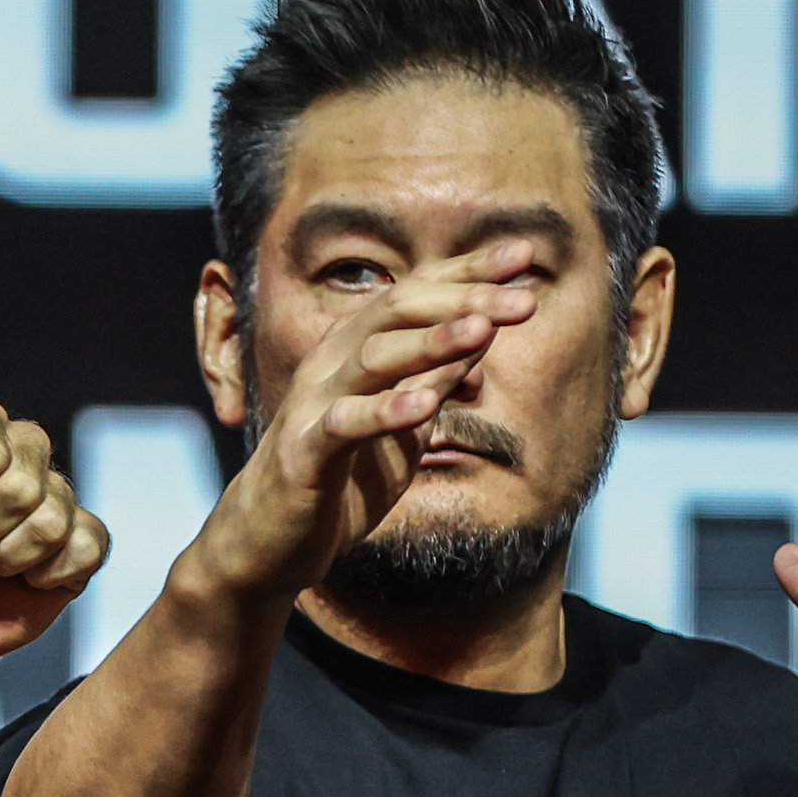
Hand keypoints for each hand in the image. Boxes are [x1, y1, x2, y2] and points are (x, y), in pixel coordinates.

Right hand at [190, 245, 538, 605]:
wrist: (271, 541)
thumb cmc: (342, 476)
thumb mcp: (404, 420)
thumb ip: (438, 375)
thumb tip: (486, 329)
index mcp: (358, 347)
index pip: (418, 292)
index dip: (470, 271)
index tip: (526, 254)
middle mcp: (333, 361)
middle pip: (399, 309)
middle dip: (465, 300)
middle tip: (524, 300)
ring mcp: (314, 403)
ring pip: (373, 357)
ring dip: (431, 343)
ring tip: (483, 332)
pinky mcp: (303, 452)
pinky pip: (343, 423)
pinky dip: (384, 412)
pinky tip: (425, 406)